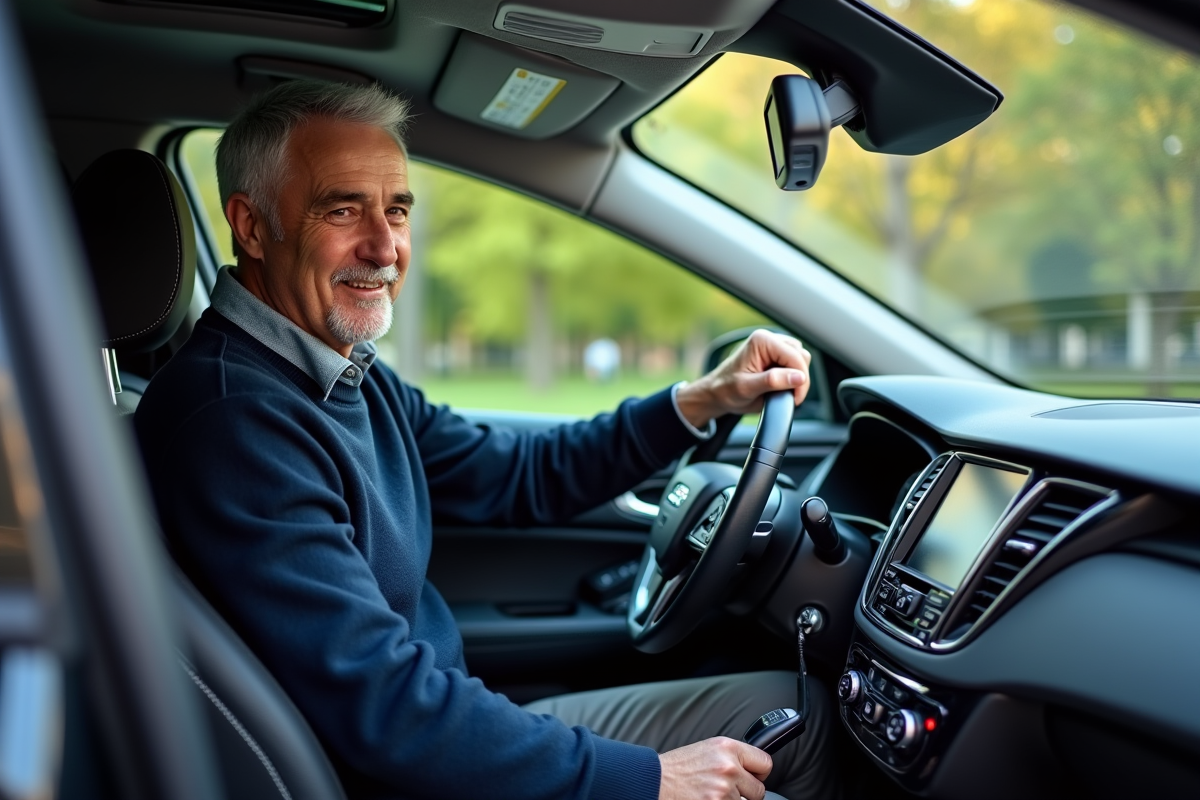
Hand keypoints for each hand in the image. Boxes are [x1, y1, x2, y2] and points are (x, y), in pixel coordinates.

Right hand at [659, 737, 772, 799]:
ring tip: (710, 793)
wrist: (655, 781)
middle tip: (725, 788)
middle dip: (745, 792)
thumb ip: (731, 757)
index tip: (751, 777)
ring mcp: (723, 790)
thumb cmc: (678, 767)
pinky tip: (707, 799)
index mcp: (727, 747)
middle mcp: (728, 767)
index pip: (765, 763)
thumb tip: (752, 768)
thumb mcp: (707, 750)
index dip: (758, 773)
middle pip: (758, 789)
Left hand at [675, 329, 810, 429]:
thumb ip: (773, 381)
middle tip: (788, 397)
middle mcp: (769, 339)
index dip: (800, 379)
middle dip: (799, 379)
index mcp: (762, 341)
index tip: (795, 398)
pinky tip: (781, 387)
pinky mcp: (777, 356)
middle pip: (802, 357)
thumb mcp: (747, 388)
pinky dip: (793, 378)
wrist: (717, 393)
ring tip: (781, 392)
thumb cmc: (726, 389)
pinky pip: (796, 364)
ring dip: (796, 379)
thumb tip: (798, 377)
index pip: (796, 357)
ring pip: (801, 360)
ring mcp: (774, 347)